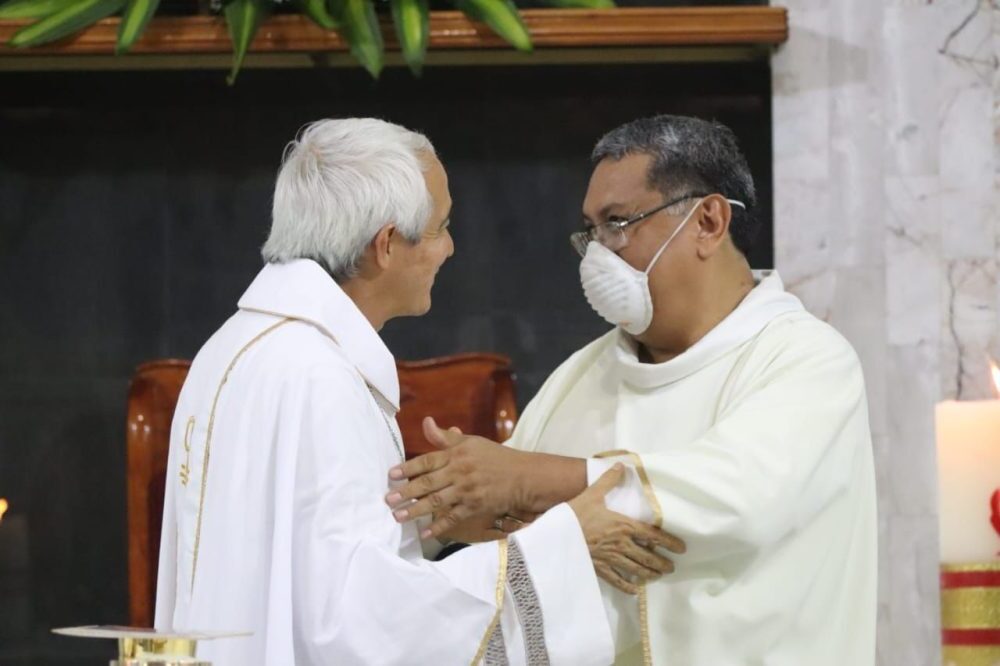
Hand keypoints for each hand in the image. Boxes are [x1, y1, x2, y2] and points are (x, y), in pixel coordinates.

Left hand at [385, 417, 535, 538]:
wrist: (523, 476)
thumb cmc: (494, 457)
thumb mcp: (471, 443)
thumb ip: (445, 437)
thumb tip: (426, 422)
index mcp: (457, 454)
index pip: (428, 460)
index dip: (409, 467)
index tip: (392, 474)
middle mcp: (460, 472)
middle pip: (429, 483)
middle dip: (407, 492)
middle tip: (388, 499)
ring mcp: (467, 491)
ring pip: (437, 502)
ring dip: (416, 510)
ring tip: (398, 516)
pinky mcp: (475, 507)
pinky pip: (453, 518)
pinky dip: (439, 526)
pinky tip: (425, 532)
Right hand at [569, 464, 686, 594]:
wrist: (556, 534)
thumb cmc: (576, 513)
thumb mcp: (593, 493)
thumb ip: (609, 480)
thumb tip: (621, 465)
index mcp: (623, 526)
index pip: (653, 536)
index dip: (669, 543)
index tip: (681, 549)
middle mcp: (621, 544)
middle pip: (648, 557)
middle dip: (662, 563)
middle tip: (672, 567)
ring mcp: (610, 559)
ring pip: (636, 570)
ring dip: (650, 574)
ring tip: (658, 576)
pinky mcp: (599, 568)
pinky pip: (617, 580)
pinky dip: (627, 586)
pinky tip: (635, 590)